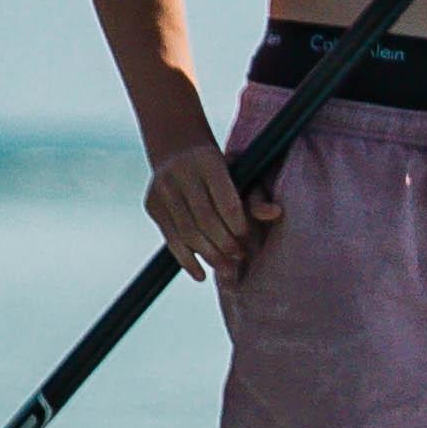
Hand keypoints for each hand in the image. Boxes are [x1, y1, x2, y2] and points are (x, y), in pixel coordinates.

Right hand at [147, 139, 276, 279]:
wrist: (180, 153)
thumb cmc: (222, 169)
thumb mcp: (243, 173)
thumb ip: (257, 196)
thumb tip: (274, 213)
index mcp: (208, 161)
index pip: (227, 203)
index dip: (239, 227)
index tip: (248, 239)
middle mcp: (181, 173)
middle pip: (206, 220)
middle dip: (225, 245)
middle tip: (240, 259)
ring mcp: (162, 189)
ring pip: (187, 232)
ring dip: (209, 256)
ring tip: (227, 270)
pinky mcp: (152, 205)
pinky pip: (170, 239)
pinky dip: (186, 260)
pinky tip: (200, 274)